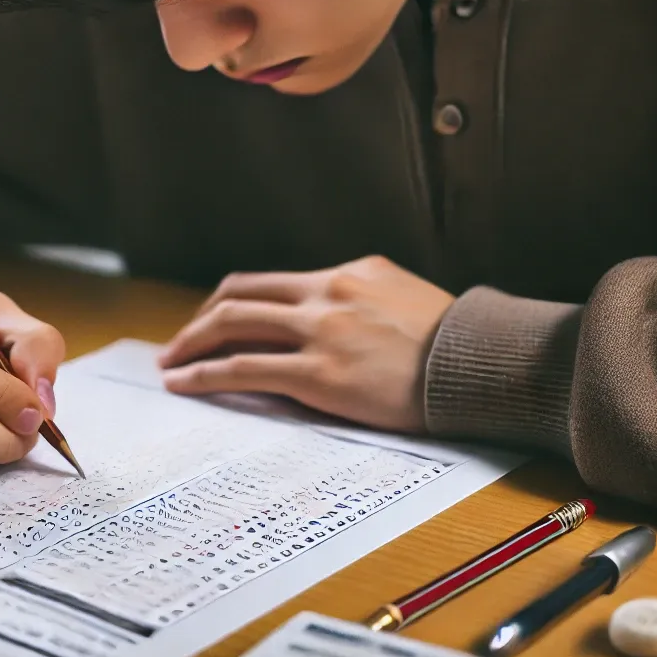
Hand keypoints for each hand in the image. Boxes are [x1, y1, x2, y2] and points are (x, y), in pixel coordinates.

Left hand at [158, 256, 453, 432]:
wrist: (486, 367)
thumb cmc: (455, 344)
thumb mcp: (405, 298)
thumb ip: (361, 299)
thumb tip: (329, 315)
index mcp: (349, 272)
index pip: (272, 282)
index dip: (234, 301)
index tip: (214, 320)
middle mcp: (327, 291)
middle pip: (241, 294)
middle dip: (202, 319)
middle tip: (180, 343)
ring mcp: (321, 330)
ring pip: (233, 325)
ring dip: (192, 343)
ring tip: (170, 364)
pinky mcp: (320, 373)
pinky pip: (245, 369)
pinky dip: (206, 374)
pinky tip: (186, 384)